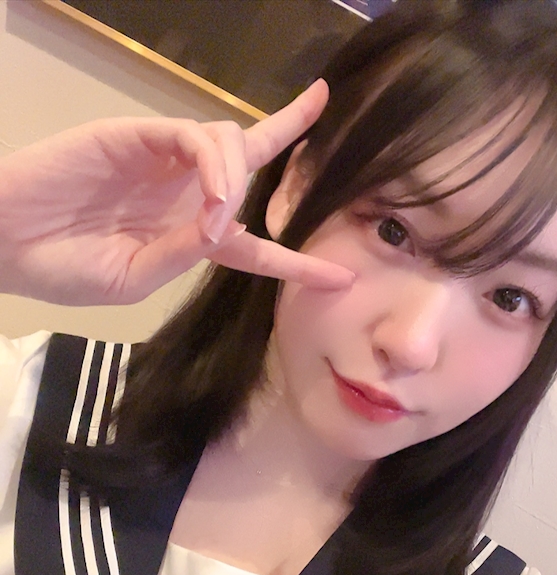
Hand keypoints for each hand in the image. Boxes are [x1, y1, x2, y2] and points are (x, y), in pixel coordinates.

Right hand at [0, 80, 352, 305]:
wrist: (6, 244)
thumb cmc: (64, 269)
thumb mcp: (134, 278)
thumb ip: (185, 254)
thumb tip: (230, 228)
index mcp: (190, 237)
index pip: (256, 245)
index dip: (298, 262)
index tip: (340, 279)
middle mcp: (186, 193)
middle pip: (253, 155)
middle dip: (291, 130)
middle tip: (308, 130)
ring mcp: (162, 161)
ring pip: (228, 142)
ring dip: (236, 182)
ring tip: (217, 221)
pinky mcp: (136, 136)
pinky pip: (191, 137)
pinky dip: (211, 166)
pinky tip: (211, 199)